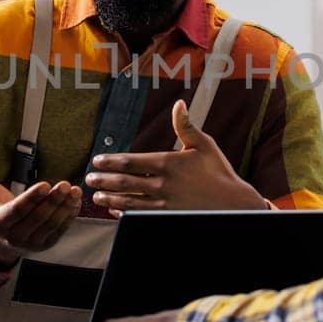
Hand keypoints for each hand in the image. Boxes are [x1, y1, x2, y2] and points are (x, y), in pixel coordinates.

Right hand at [0, 153, 82, 262]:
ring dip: (65, 207)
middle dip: (53, 200)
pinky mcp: (45, 245)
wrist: (0, 239)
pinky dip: (70, 215)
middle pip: (37, 217)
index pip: (17, 210)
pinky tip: (76, 201)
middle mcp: (14, 237)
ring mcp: (31, 243)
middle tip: (65, 184)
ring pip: (51, 224)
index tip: (45, 184)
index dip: (32, 197)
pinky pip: (60, 230)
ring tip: (75, 190)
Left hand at [85, 100, 267, 215]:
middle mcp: (163, 184)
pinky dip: (125, 213)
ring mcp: (164, 204)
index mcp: (168, 163)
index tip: (97, 161)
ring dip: (110, 199)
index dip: (111, 161)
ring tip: (96, 196)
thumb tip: (179, 103)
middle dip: (104, 181)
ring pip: (129, 202)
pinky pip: (140, 217)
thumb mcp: (204, 145)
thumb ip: (186, 125)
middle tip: (88, 179)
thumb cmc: (218, 172)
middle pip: (125, 183)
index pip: (131, 162)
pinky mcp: (167, 217)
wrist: (234, 204)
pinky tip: (115, 210)